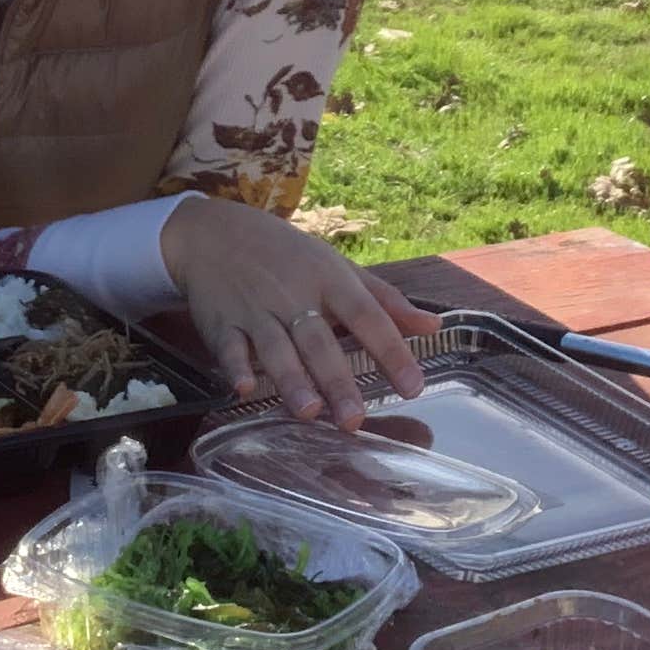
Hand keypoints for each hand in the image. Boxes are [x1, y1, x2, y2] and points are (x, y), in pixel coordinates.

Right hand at [161, 195, 435, 429]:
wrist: (214, 231)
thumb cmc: (286, 253)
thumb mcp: (337, 267)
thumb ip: (385, 300)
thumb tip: (435, 326)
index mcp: (329, 278)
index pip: (366, 316)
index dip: (391, 350)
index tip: (413, 386)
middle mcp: (294, 295)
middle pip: (319, 341)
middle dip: (337, 380)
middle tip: (354, 419)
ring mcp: (256, 309)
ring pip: (276, 348)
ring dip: (292, 379)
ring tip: (310, 412)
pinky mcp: (222, 322)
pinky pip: (229, 346)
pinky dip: (235, 366)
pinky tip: (244, 388)